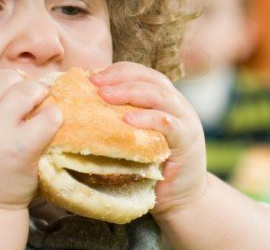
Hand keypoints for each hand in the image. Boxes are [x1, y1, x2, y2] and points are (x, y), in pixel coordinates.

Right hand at [0, 65, 62, 210]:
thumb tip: (4, 81)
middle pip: (1, 77)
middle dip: (16, 83)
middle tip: (25, 98)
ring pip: (25, 89)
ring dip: (38, 93)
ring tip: (41, 103)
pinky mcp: (22, 148)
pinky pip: (47, 117)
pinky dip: (53, 116)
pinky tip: (51, 122)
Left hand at [90, 62, 207, 218]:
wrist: (182, 198)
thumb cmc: (151, 167)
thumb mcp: (134, 137)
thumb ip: (119, 120)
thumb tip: (82, 107)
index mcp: (164, 99)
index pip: (142, 74)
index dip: (118, 71)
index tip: (92, 76)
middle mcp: (177, 105)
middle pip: (150, 80)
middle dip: (120, 78)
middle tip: (94, 83)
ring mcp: (185, 121)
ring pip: (160, 96)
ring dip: (130, 92)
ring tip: (106, 95)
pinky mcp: (188, 141)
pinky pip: (169, 124)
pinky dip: (148, 118)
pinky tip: (128, 120)